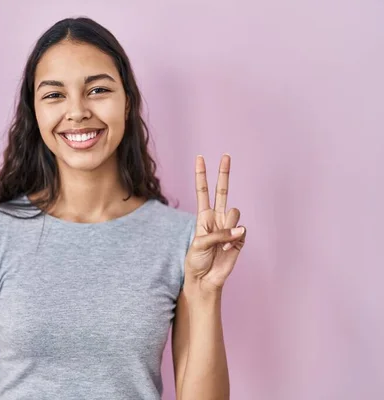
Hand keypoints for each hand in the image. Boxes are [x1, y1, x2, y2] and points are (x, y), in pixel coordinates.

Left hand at [184, 154, 246, 292]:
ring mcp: (229, 227)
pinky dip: (234, 239)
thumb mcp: (200, 243)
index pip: (203, 191)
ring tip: (221, 243)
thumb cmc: (196, 260)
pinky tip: (227, 250)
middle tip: (226, 156)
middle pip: (222, 191)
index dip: (201, 175)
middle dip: (224, 173)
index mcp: (204, 216)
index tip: (200, 158)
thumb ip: (219, 233)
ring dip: (228, 226)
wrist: (204, 279)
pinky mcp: (239, 239)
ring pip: (234, 213)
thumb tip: (240, 229)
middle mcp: (217, 218)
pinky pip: (241, 231)